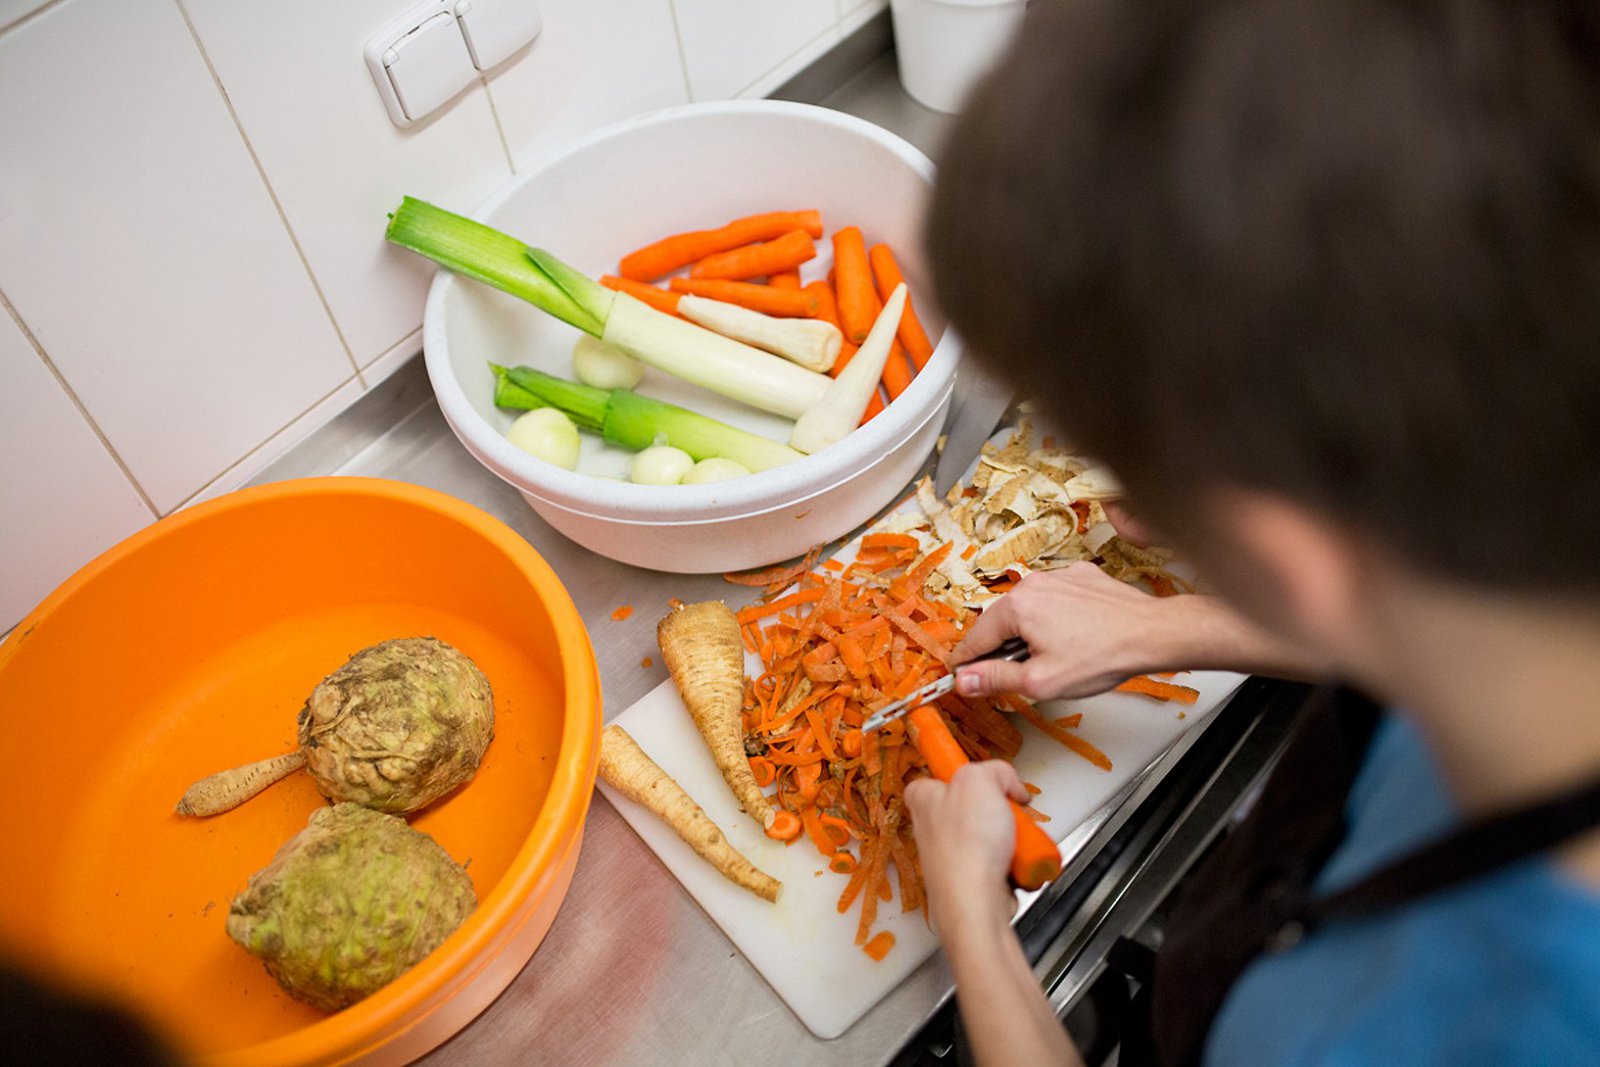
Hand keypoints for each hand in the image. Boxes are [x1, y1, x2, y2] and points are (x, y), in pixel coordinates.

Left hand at [905, 761, 1029, 937]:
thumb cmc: (966, 849)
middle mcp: (933, 827)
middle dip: (999, 806)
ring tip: (1014, 839)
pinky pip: (1001, 857)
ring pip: (991, 831)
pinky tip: (1016, 860)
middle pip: (975, 803)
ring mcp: (954, 854)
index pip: (940, 774)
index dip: (965, 771)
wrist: (977, 904)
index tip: (980, 773)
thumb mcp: (979, 780)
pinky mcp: (973, 876)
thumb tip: (1007, 781)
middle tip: (1007, 809)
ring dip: (1010, 834)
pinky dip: (1014, 858)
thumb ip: (994, 769)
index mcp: (924, 798)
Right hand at [951, 561, 1179, 700]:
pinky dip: (1054, 617)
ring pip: (1027, 609)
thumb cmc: (1102, 657)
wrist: (1151, 634)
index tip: (959, 675)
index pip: (976, 637)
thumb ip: (996, 679)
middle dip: (1003, 648)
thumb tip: (963, 680)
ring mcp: (1059, 577)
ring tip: (1052, 657)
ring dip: (1028, 632)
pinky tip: (1072, 637)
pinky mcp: (1080, 577)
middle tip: (1016, 674)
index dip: (966, 661)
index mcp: (1017, 606)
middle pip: (1001, 621)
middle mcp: (1034, 583)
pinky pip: (1053, 598)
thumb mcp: (1040, 681)